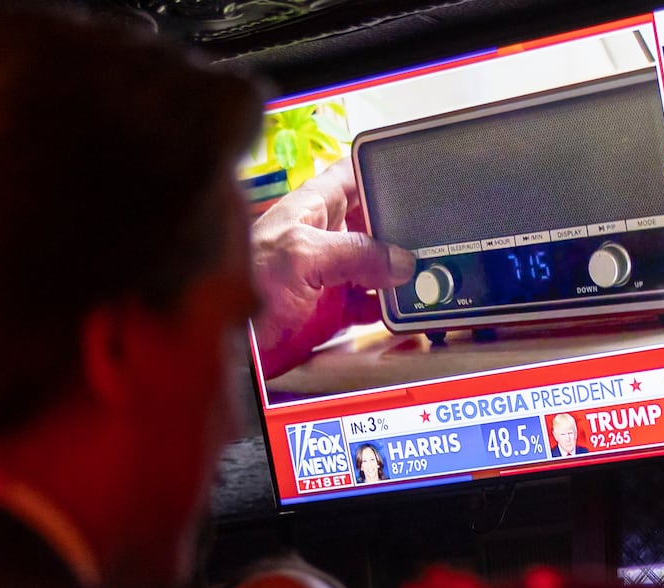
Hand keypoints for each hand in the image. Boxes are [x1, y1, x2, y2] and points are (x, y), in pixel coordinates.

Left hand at [250, 158, 414, 377]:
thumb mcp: (301, 255)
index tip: (412, 171)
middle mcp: (325, 236)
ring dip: (402, 271)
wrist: (230, 345)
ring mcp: (331, 274)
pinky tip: (408, 307)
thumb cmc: (244, 286)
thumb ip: (353, 253)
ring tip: (430, 272)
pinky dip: (392, 307)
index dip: (380, 167)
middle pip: (375, 222)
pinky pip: (373, 304)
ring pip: (379, 265)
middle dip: (402, 227)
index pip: (353, 173)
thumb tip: (399, 260)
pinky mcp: (334, 310)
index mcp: (313, 207)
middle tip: (433, 234)